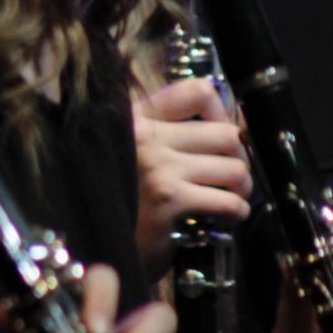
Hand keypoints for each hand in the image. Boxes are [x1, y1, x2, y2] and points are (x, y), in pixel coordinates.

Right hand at [135, 78, 251, 270]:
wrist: (90, 241)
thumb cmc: (118, 198)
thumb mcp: (132, 151)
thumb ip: (170, 132)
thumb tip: (237, 123)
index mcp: (135, 117)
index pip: (196, 91)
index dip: (222, 111)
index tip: (223, 133)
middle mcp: (144, 136)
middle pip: (224, 132)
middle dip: (239, 157)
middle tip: (233, 174)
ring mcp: (156, 167)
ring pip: (232, 167)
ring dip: (241, 186)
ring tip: (232, 195)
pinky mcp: (167, 201)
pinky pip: (226, 201)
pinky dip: (236, 211)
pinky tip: (227, 217)